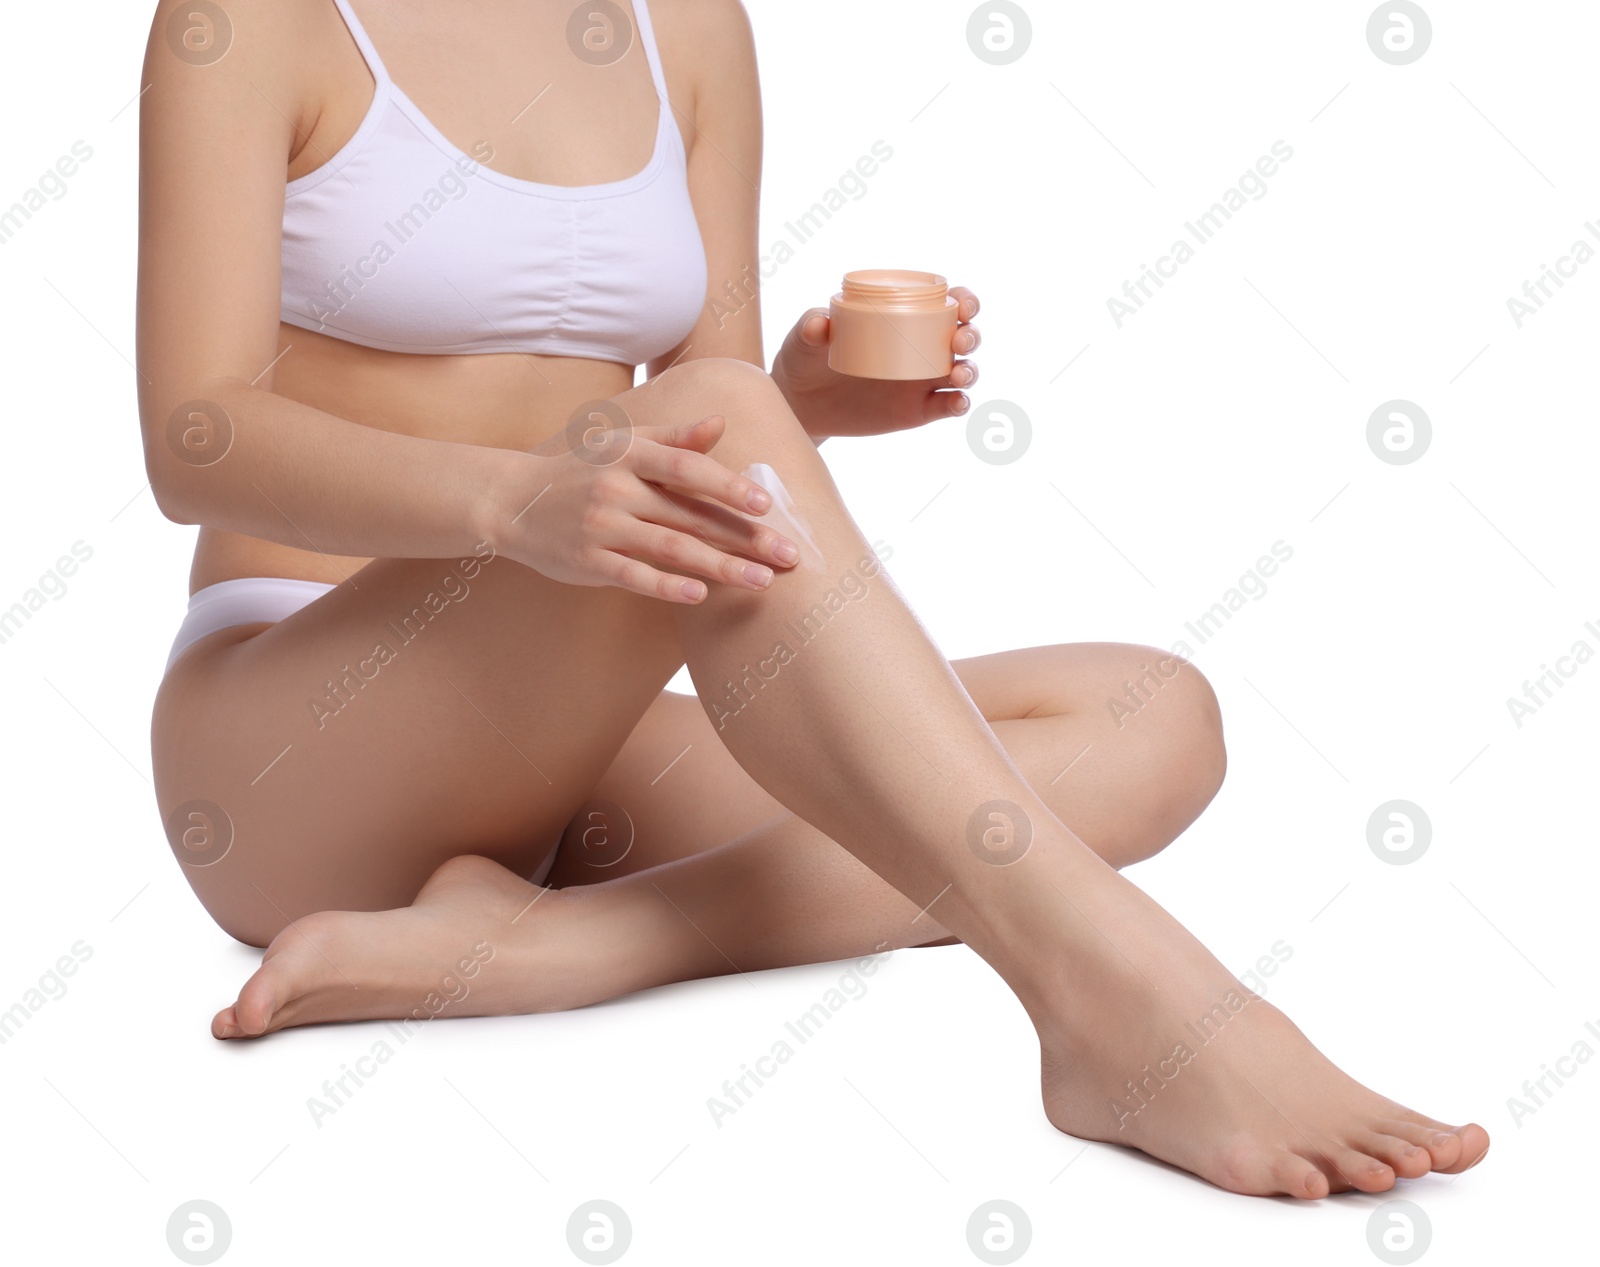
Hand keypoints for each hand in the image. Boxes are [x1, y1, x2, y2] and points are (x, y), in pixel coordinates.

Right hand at [487, 415, 800, 602]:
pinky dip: (668, 587)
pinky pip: (635, 576)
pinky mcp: (587, 561)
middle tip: (788, 555)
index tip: (766, 504)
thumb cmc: (578, 470)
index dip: (728, 486)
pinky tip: (701, 596)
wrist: (511, 500)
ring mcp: (601, 526)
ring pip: (672, 548)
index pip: (688, 468)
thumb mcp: (620, 442)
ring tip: (762, 581)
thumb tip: (720, 423)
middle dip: (744, 537)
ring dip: (721, 567)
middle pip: (691, 515)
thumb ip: (672, 437)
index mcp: (629, 453)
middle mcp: (616, 487)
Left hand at [770, 286, 980, 440]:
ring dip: (970, 371)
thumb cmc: (806, 357)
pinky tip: (956, 403)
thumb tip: (820, 322)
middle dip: (971, 335)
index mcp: (904, 318)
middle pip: (963, 337)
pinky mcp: (916, 410)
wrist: (800, 402)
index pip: (946, 304)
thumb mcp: (805, 337)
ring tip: (958, 375)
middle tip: (958, 341)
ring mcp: (921, 381)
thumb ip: (811, 326)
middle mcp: (921, 347)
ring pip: (962, 373)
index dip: (965, 300)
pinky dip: (959, 405)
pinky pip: (946, 406)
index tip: (963, 304)